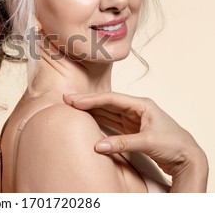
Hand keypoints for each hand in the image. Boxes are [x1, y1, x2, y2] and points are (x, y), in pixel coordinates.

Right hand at [64, 92, 207, 191]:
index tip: (74, 100)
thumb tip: (99, 146)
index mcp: (141, 105)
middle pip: (106, 102)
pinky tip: (88, 118)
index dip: (91, 99)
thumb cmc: (174, 144)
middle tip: (67, 99)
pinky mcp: (132, 129)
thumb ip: (122, 143)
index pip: (111, 99)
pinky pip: (111, 122)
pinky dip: (99, 120)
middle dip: (87, 101)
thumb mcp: (147, 142)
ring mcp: (133, 119)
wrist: (187, 157)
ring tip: (73, 107)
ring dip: (91, 109)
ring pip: (107, 111)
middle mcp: (136, 109)